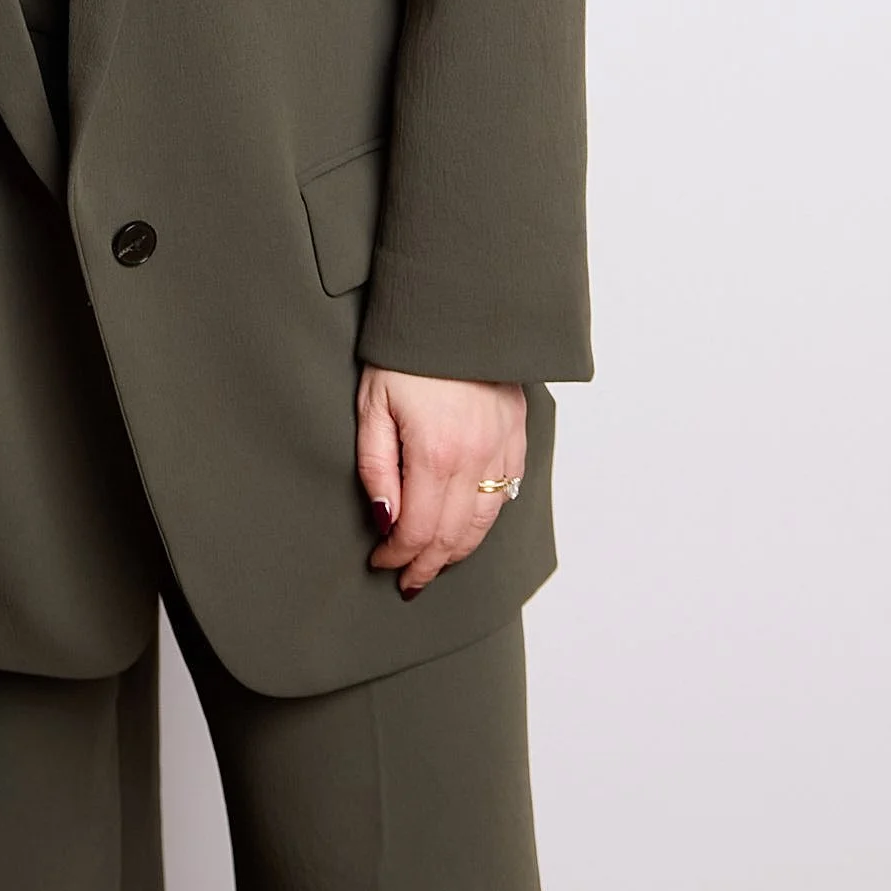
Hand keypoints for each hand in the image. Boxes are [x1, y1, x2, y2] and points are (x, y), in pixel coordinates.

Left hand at [355, 368, 525, 596]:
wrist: (456, 310)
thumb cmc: (405, 353)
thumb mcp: (372, 405)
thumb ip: (376, 466)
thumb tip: (384, 519)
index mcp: (436, 454)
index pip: (418, 530)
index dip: (397, 554)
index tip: (380, 561)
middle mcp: (476, 460)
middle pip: (454, 536)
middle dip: (427, 565)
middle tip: (407, 580)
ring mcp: (502, 450)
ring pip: (485, 522)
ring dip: (458, 550)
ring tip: (434, 563)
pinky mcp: (517, 437)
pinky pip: (506, 495)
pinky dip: (485, 519)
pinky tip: (467, 526)